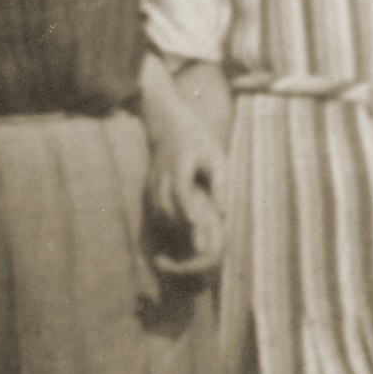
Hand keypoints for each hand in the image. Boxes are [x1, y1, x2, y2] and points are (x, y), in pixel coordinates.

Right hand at [147, 122, 225, 276]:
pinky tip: (181, 237)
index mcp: (180, 162)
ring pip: (157, 210)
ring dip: (172, 228)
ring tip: (192, 246)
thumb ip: (220, 184)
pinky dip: (166, 225)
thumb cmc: (200, 143)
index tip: (196, 223)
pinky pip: (154, 211)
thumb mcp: (216, 157)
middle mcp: (162, 173)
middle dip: (179, 226)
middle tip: (199, 248)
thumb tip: (224, 214)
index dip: (187, 207)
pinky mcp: (149, 188)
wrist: (168, 125)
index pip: (180, 188)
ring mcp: (152, 181)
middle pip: (164, 204)